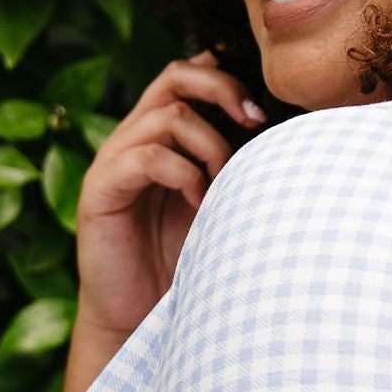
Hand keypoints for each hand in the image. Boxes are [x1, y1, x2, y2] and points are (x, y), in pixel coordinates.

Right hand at [65, 54, 262, 391]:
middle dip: (223, 90)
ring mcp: (114, 160)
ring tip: (224, 182)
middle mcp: (134, 137)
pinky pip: (145, 156)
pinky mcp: (100, 189)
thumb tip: (291, 137)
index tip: (265, 109)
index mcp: (162, 134)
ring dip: (209, 143)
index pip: (190, 73)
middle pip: (177, 74)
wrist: (137, 318)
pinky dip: (182, 174)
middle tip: (254, 121)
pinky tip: (199, 204)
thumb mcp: (223, 204)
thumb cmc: (186, 262)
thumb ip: (238, 166)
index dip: (228, 76)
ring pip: (167, 114)